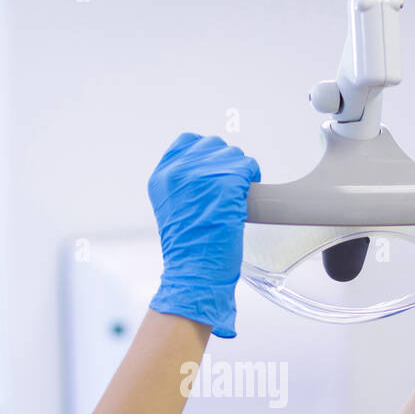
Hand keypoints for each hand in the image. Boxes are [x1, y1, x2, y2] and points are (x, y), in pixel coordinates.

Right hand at [147, 133, 260, 338]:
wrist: (194, 271)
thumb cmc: (187, 249)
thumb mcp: (172, 209)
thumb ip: (183, 183)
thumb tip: (207, 168)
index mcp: (162, 176)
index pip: (187, 142)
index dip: (205, 154)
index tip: (214, 170)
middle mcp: (179, 170)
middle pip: (212, 146)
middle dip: (225, 163)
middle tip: (229, 187)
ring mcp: (203, 175)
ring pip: (233, 155)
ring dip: (240, 171)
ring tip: (237, 195)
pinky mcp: (226, 183)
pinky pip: (248, 166)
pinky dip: (253, 176)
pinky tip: (248, 193)